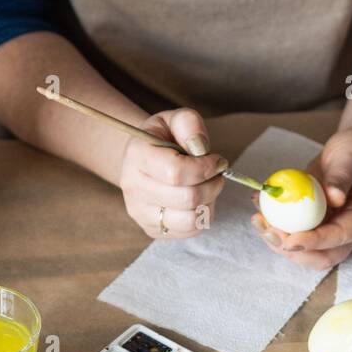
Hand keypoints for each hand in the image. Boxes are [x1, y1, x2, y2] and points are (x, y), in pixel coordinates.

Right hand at [119, 107, 226, 239]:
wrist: (142, 158)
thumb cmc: (162, 137)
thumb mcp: (174, 119)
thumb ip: (189, 124)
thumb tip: (200, 147)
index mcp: (137, 155)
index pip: (175, 172)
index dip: (205, 167)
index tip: (218, 160)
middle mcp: (133, 186)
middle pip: (187, 198)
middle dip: (212, 185)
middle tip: (217, 174)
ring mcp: (140, 211)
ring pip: (189, 220)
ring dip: (210, 203)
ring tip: (209, 187)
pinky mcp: (151, 228)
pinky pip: (188, 231)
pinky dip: (203, 217)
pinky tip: (200, 201)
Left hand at [251, 122, 351, 269]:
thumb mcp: (351, 154)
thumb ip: (342, 175)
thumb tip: (333, 197)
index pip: (342, 236)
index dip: (315, 241)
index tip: (290, 239)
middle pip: (325, 255)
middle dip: (294, 250)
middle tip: (267, 231)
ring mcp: (335, 228)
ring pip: (308, 251)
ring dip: (280, 242)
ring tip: (258, 220)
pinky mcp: (319, 223)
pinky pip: (297, 232)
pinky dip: (276, 225)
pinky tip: (259, 207)